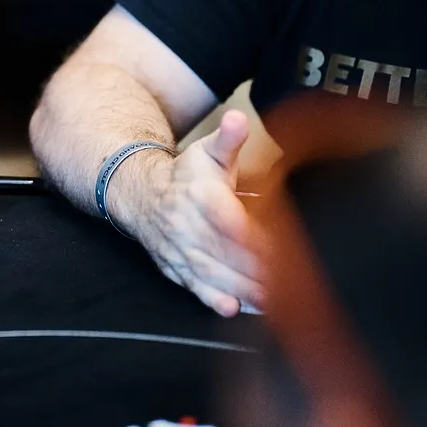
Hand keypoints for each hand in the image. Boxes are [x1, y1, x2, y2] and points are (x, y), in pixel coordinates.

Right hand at [123, 112, 265, 316]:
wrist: (139, 194)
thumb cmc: (184, 176)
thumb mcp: (206, 152)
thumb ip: (228, 138)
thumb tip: (238, 118)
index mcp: (199, 194)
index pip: (227, 217)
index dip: (252, 235)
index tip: (281, 248)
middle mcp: (184, 223)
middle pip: (221, 251)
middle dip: (254, 270)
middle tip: (287, 283)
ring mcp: (177, 247)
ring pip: (209, 272)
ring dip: (240, 288)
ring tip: (271, 300)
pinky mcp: (173, 266)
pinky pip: (191, 285)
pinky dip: (211, 298)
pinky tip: (231, 308)